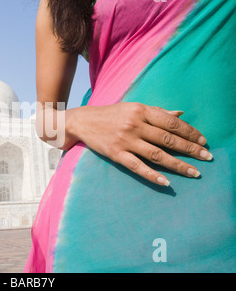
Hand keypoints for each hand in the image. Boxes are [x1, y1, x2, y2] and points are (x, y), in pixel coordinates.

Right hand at [67, 102, 211, 186]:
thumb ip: (156, 112)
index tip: (203, 141)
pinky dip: (152, 175)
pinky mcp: (116, 154)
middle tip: (207, 158)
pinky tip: (166, 182)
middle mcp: (134, 125)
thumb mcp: (133, 107)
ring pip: (157, 154)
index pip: (171, 123)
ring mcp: (125, 140)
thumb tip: (180, 114)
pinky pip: (137, 166)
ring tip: (194, 173)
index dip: (190, 132)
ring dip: (178, 165)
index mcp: (141, 111)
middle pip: (168, 139)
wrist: (82, 120)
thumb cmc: (111, 114)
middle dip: (190, 149)